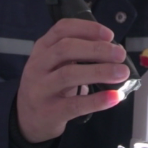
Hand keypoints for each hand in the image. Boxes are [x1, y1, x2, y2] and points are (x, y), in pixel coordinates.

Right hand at [16, 18, 129, 142]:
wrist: (26, 118)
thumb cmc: (48, 83)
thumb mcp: (54, 62)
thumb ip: (76, 53)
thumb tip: (113, 49)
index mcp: (43, 47)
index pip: (62, 29)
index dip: (87, 29)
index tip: (109, 35)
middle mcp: (38, 64)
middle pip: (66, 49)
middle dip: (97, 49)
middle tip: (120, 54)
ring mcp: (41, 88)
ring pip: (69, 74)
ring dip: (99, 72)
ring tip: (121, 73)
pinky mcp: (48, 112)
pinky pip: (74, 105)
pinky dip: (97, 100)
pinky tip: (114, 96)